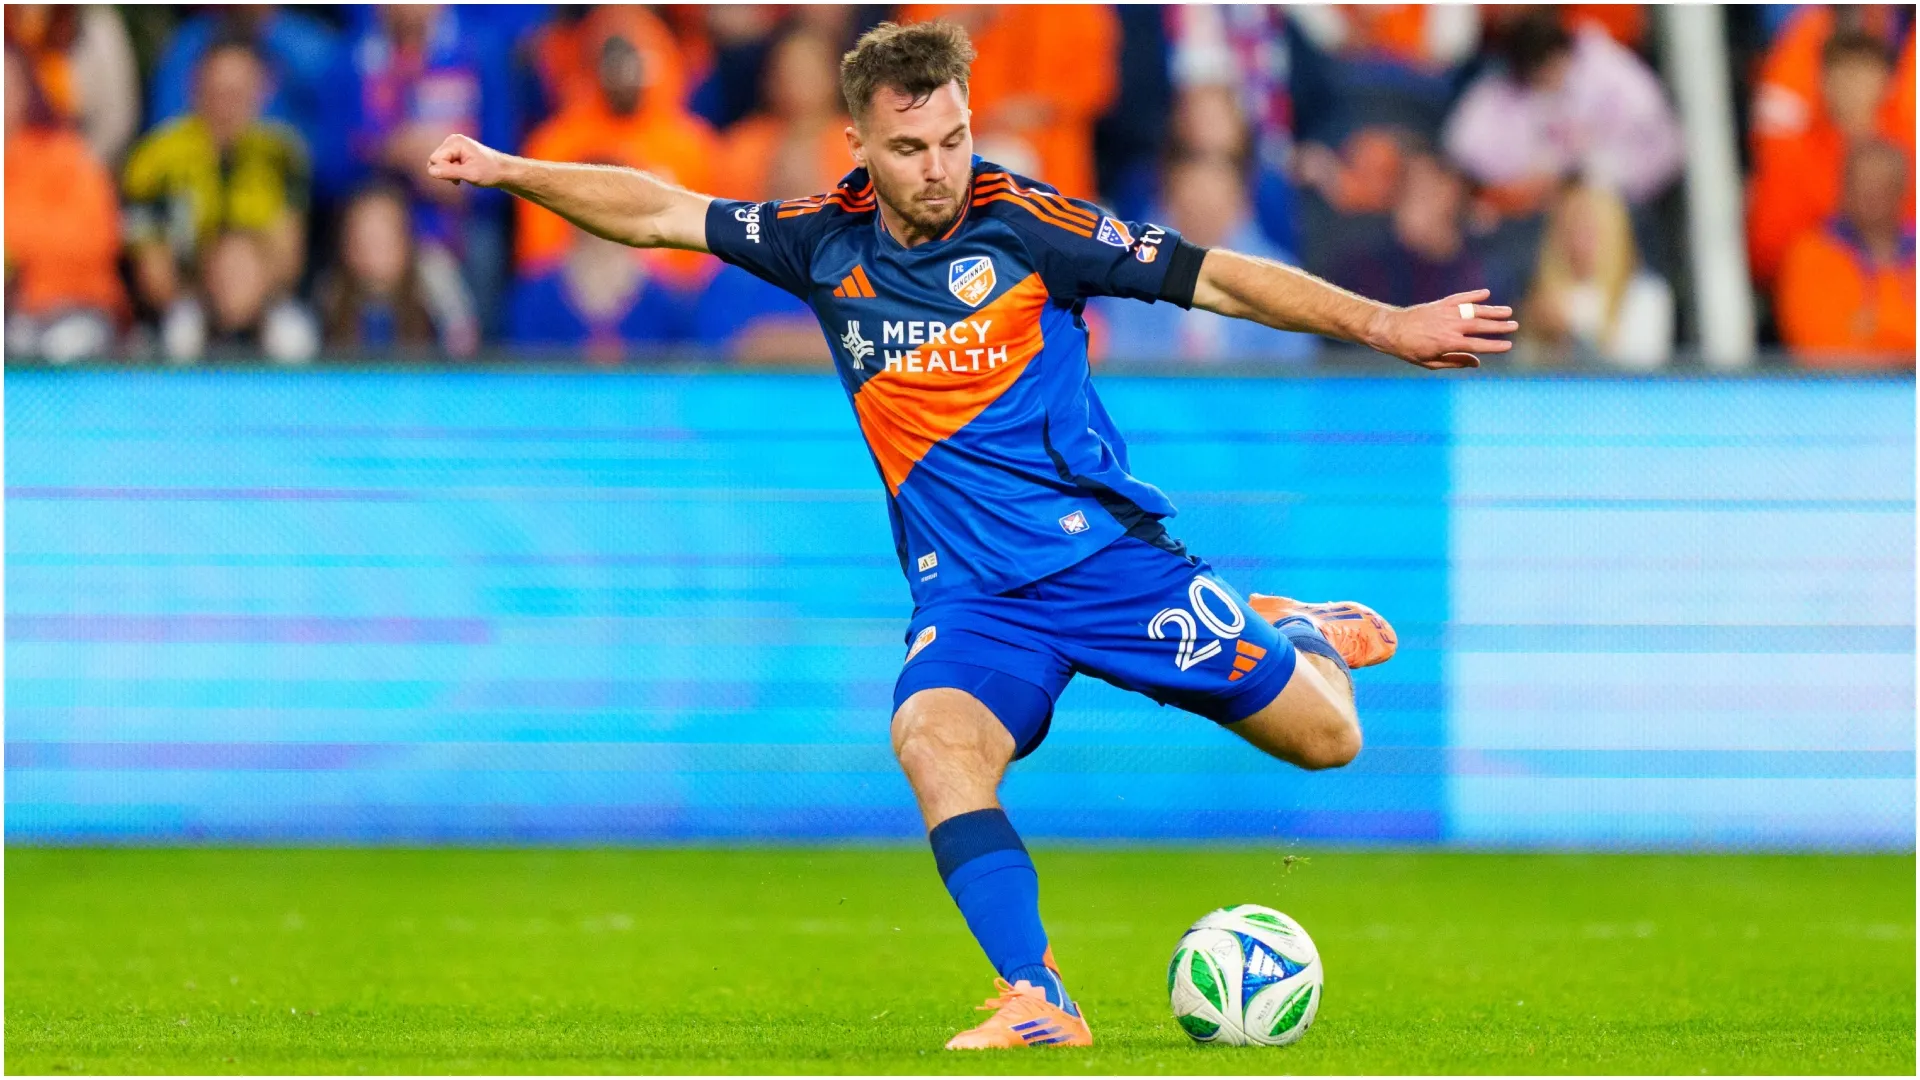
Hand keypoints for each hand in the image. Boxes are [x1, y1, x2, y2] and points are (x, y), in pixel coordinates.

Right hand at [426, 133, 510, 188]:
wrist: (503, 171)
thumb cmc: (490, 172)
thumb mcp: (470, 174)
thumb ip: (450, 172)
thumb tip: (431, 171)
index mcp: (455, 142)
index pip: (435, 159)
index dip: (445, 171)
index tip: (460, 175)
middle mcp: (452, 140)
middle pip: (434, 160)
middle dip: (446, 171)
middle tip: (463, 175)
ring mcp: (453, 145)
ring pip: (438, 164)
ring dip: (450, 173)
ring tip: (465, 174)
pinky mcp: (454, 152)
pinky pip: (443, 164)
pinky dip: (451, 172)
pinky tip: (462, 175)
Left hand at [1365, 289, 1517, 369]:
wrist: (1391, 330)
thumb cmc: (1409, 350)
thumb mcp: (1430, 363)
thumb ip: (1455, 362)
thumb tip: (1477, 362)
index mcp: (1448, 343)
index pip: (1477, 345)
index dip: (1494, 345)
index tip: (1508, 345)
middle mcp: (1450, 326)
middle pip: (1480, 325)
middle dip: (1499, 326)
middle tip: (1514, 326)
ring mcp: (1446, 313)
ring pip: (1474, 310)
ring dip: (1492, 310)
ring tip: (1508, 311)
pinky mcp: (1440, 304)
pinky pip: (1460, 298)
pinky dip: (1473, 295)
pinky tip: (1486, 293)